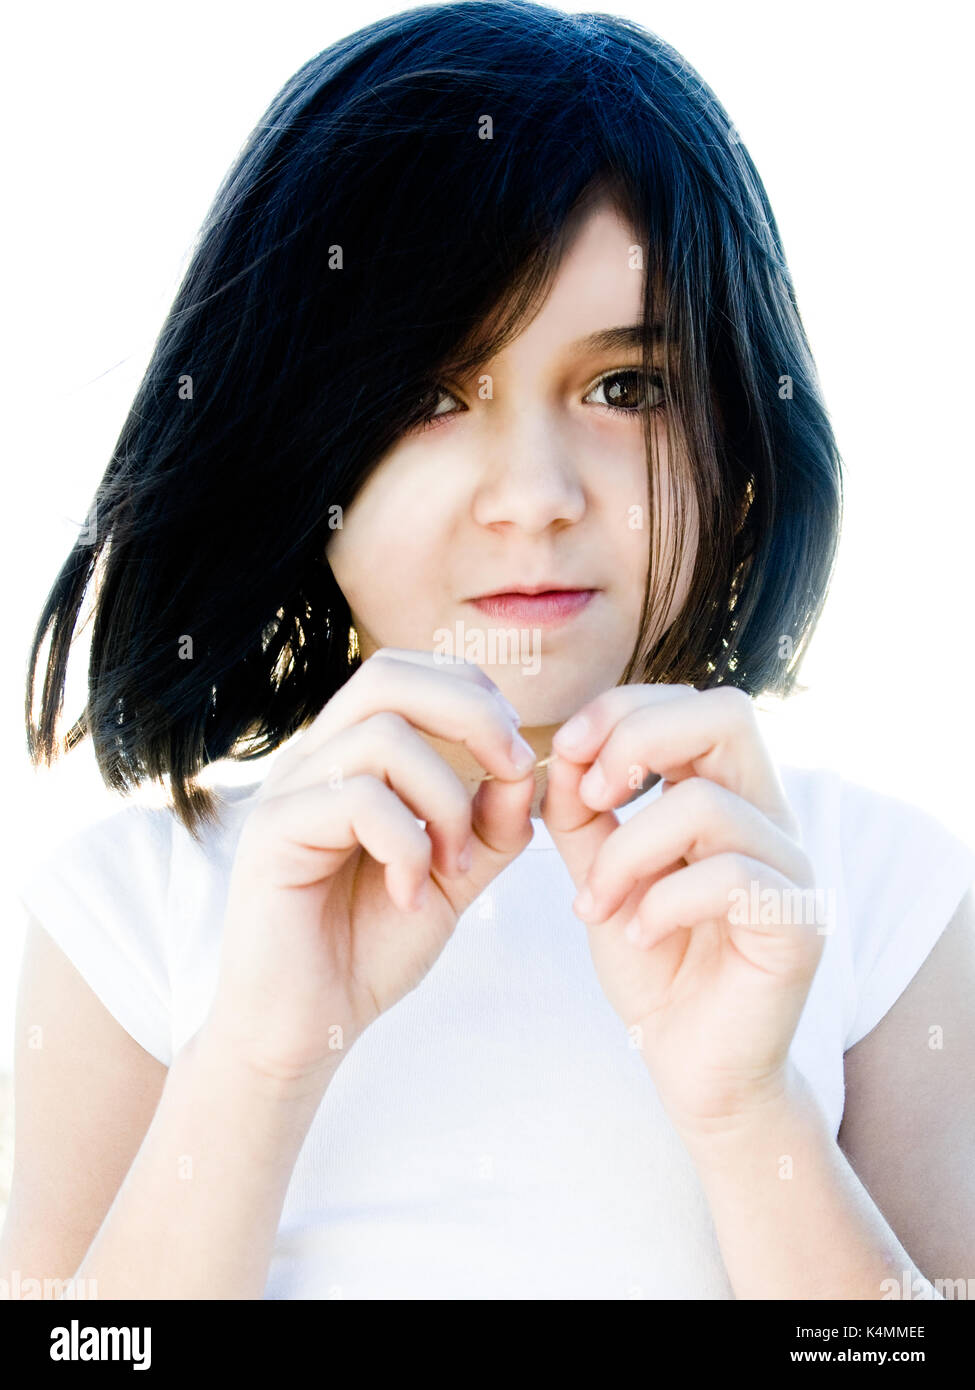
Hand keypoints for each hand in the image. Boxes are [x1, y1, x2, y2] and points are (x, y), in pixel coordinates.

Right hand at [207, 650, 536, 1092]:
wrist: (304, 1029)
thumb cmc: (369, 947)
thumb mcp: (451, 875)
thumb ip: (490, 823)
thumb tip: (529, 767)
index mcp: (347, 757)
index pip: (405, 674)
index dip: (471, 692)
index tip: (512, 755)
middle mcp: (310, 760)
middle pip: (387, 676)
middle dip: (469, 713)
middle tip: (509, 772)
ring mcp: (285, 792)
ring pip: (381, 739)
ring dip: (444, 801)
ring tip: (452, 867)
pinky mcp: (271, 835)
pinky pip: (357, 800)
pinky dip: (406, 845)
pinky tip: (409, 894)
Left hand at [541, 684, 822, 1136]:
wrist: (691, 1066)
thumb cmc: (652, 963)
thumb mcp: (601, 873)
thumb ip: (581, 813)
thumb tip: (560, 753)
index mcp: (727, 792)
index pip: (694, 702)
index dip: (623, 709)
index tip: (566, 753)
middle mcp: (769, 817)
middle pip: (728, 714)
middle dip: (638, 739)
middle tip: (589, 799)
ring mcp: (790, 869)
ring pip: (707, 805)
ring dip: (628, 852)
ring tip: (595, 904)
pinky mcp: (797, 925)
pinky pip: (730, 877)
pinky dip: (663, 900)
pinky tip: (637, 933)